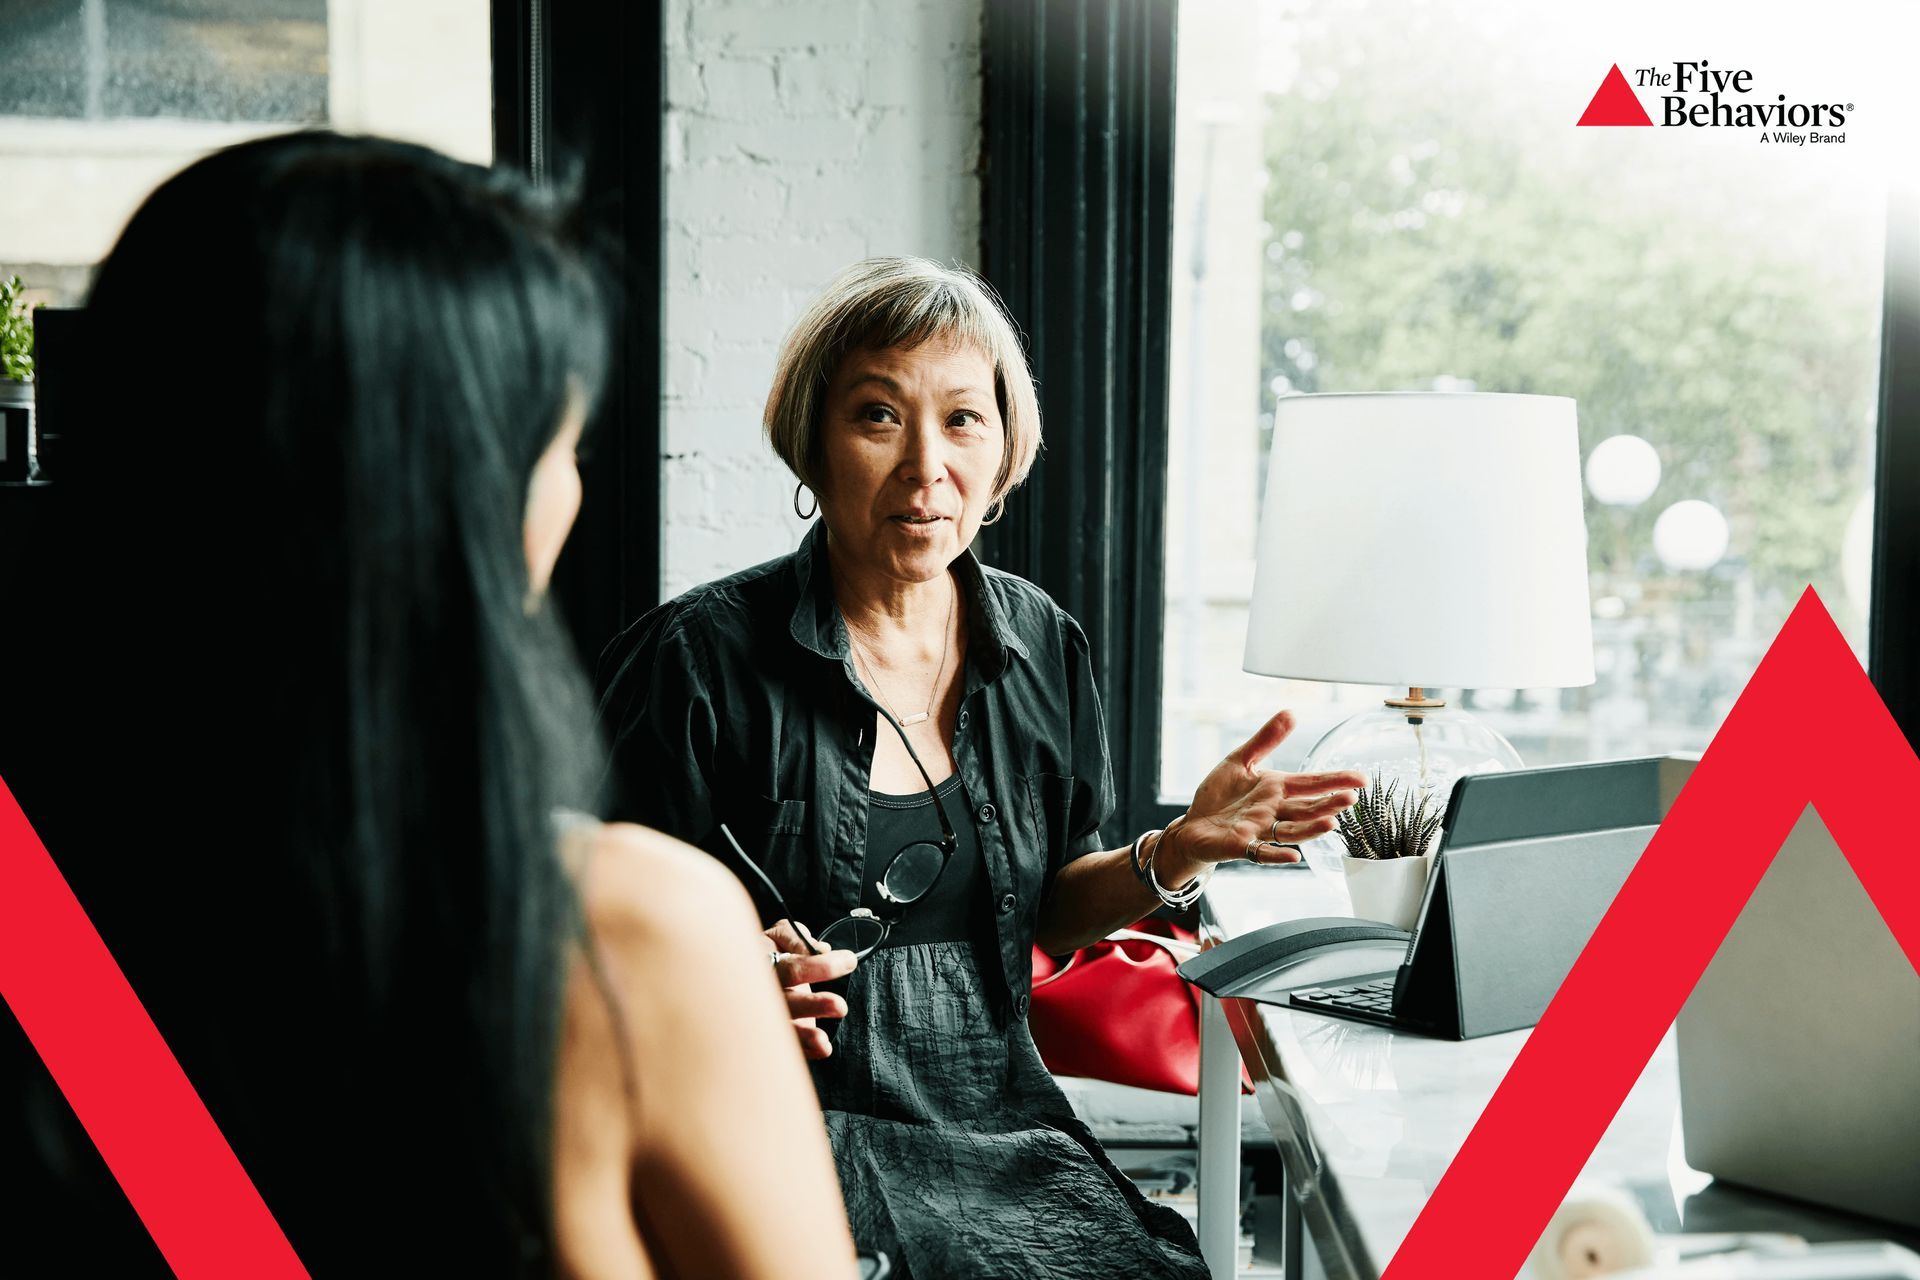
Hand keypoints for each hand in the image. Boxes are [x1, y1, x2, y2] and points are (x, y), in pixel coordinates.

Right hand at [766, 919, 857, 1059]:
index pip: (792, 968)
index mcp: (764, 966)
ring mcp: (765, 1015)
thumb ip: (796, 937)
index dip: (820, 966)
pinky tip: (821, 1049)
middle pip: (786, 1002)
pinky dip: (804, 1049)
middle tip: (840, 1006)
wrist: (743, 973)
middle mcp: (763, 994)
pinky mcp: (773, 1031)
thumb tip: (820, 950)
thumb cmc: (769, 952)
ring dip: (804, 1036)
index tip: (849, 961)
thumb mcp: (779, 935)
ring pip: (783, 1028)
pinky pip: (787, 1044)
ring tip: (823, 1041)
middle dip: (813, 1005)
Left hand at [1156, 709, 1367, 881]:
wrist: (1193, 824)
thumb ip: (1265, 740)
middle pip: (1307, 808)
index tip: (1361, 779)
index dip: (1336, 781)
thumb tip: (1291, 712)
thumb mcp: (1241, 760)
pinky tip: (1293, 856)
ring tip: (1330, 822)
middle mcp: (1274, 811)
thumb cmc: (1220, 795)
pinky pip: (1261, 852)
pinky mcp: (1240, 845)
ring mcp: (1259, 830)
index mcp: (1277, 789)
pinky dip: (1276, 854)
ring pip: (1291, 830)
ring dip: (1310, 828)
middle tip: (1351, 799)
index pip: (1312, 784)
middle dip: (1329, 804)